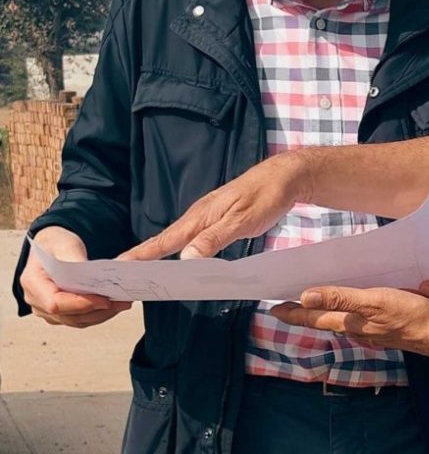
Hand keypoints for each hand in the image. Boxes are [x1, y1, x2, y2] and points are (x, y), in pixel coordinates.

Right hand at [21, 226, 131, 327]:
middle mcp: (35, 300)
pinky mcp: (59, 313)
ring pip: (75, 320)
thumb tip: (88, 274)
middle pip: (67, 315)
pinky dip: (97, 314)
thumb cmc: (57, 243)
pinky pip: (79, 319)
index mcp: (32, 281)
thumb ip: (73, 257)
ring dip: (101, 315)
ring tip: (123, 303)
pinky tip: (115, 305)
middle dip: (97, 311)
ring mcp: (45, 309)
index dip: (80, 304)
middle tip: (122, 302)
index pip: (55, 302)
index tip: (105, 300)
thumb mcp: (65, 243)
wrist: (52, 247)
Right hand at [121, 151, 310, 260]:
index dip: (140, 255)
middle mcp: (199, 216)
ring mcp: (207, 217)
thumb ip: (215, 238)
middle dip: (141, 259)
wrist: (285, 177)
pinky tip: (179, 262)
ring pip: (178, 240)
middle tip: (118, 278)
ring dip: (158, 257)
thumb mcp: (243, 220)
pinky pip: (193, 238)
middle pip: (165, 241)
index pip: (164, 240)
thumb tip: (185, 259)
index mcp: (200, 217)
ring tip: (140, 275)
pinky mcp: (218, 219)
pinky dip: (180, 251)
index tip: (116, 268)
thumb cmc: (266, 196)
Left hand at [271, 287, 428, 360]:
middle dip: (305, 311)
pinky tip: (353, 299)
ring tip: (314, 298)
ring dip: (326, 309)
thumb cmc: (411, 315)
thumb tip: (305, 296)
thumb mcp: (375, 302)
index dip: (293, 313)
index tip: (273, 309)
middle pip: (324, 319)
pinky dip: (349, 307)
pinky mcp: (386, 324)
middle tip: (288, 302)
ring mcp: (372, 328)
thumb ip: (341, 299)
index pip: (313, 317)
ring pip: (342, 318)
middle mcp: (358, 327)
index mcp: (351, 322)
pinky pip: (359, 315)